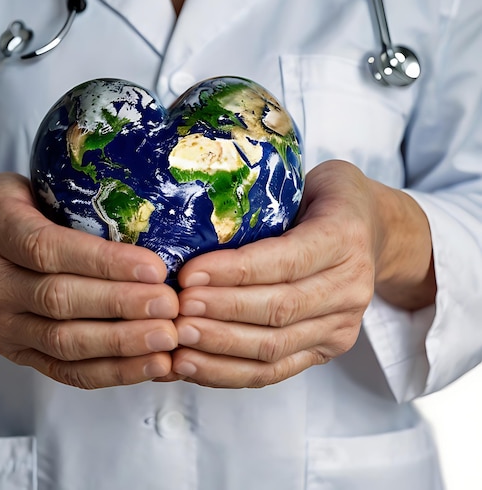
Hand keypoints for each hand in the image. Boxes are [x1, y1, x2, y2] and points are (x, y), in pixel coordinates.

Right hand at [0, 173, 178, 388]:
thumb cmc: (19, 207)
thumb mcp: (38, 183)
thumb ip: (80, 199)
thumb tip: (158, 212)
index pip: (49, 248)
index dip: (103, 262)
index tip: (155, 268)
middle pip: (58, 299)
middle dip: (121, 305)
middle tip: (170, 305)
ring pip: (62, 342)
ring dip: (120, 344)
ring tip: (168, 339)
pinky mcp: (12, 350)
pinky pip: (63, 370)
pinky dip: (111, 371)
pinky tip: (150, 364)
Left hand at [169, 160, 387, 387]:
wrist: (376, 232)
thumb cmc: (330, 201)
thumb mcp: (309, 180)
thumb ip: (268, 198)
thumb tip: (197, 219)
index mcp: (344, 236)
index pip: (285, 261)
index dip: (235, 271)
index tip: (189, 274)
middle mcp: (350, 285)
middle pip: (279, 309)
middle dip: (221, 311)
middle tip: (177, 307)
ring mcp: (342, 324)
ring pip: (275, 346)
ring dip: (220, 346)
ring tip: (178, 339)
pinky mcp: (328, 348)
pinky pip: (275, 370)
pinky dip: (230, 372)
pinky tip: (194, 364)